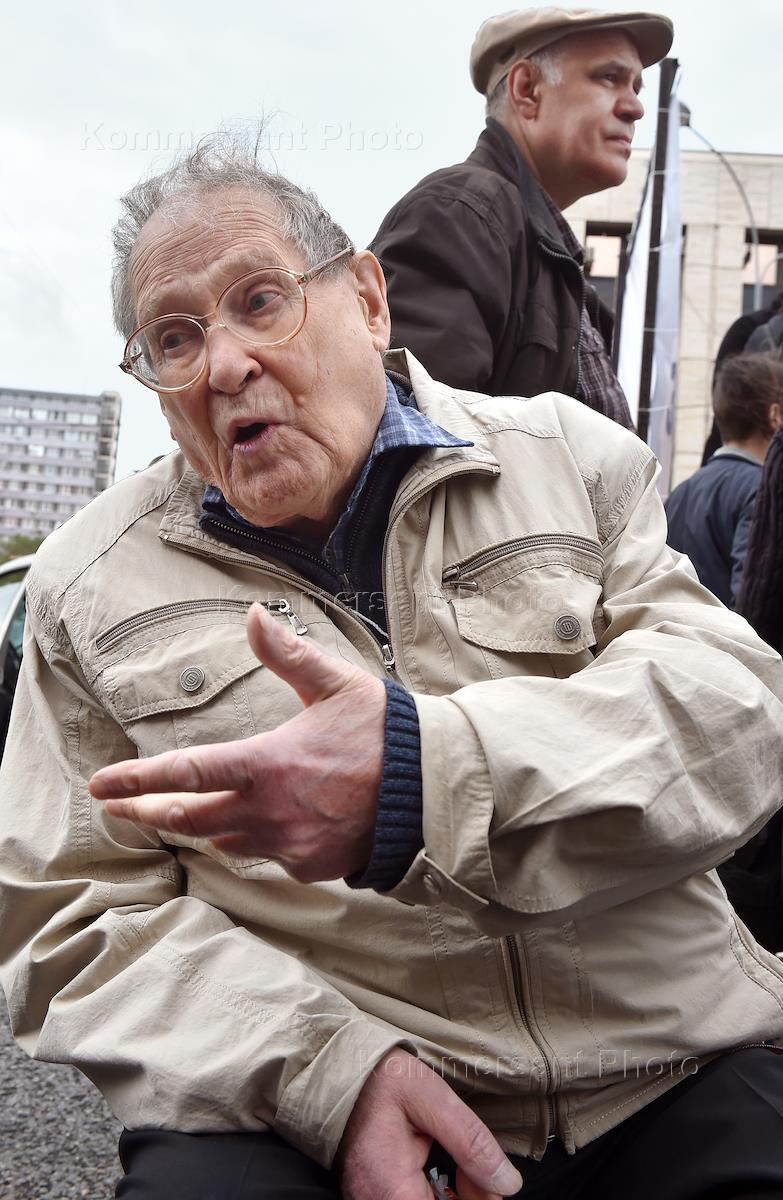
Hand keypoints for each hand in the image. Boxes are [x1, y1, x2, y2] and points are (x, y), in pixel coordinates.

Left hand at [89, 602, 386, 880]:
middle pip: (190, 819)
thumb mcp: (335, 684)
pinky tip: (259, 825)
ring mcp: (289, 845)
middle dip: (150, 812)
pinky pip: (267, 856)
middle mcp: (270, 812)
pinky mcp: (310, 866)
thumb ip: (287, 653)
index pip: (185, 775)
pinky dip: (255, 840)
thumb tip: (251, 614)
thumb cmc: (385, 732)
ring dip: (203, 826)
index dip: (137, 782)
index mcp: (268, 765)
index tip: (102, 787)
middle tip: (121, 807)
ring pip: (226, 840)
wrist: (434, 789)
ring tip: (184, 814)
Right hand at [338, 1049, 522, 1199]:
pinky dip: (438, 1195)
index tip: (488, 1185)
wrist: (338, 1066)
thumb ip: (471, 1142)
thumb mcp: (431, 1098)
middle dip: (468, 1199)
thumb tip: (507, 1184)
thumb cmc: (379, 1078)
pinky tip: (448, 1176)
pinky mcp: (374, 1196)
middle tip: (477, 1174)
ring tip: (465, 1173)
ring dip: (454, 1198)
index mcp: (390, 1190)